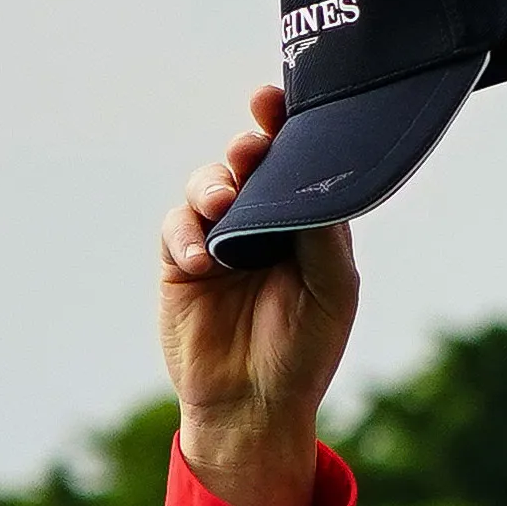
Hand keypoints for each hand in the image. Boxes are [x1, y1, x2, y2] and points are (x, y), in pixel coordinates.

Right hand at [158, 88, 360, 505]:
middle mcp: (264, 224)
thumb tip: (316, 182)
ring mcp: (220, 238)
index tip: (275, 100)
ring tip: (221, 207)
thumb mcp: (331, 293)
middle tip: (250, 150)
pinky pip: (176, 229)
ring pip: (208, 187)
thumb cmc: (304, 351)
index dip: (286, 130)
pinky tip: (202, 261)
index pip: (298, 166)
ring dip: (212, 188)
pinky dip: (186, 237)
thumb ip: (323, 238)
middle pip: (250, 165)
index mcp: (309, 226)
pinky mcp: (181, 260)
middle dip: (248, 150)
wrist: (254, 405)